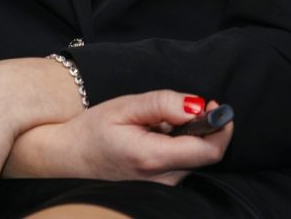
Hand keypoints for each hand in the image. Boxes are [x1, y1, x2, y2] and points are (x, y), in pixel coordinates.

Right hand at [4, 91, 232, 184]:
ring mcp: (164, 187)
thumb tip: (197, 105)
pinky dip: (176, 145)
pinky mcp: (162, 187)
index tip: (216, 106)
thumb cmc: (93, 129)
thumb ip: (163, 104)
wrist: (70, 156)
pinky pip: (182, 163)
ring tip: (154, 124)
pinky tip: (152, 137)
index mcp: (154, 158)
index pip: (209, 151)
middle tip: (175, 108)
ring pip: (193, 157)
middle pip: (204, 152)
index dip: (220, 128)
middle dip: (200, 127)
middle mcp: (164, 179)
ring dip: (186, 135)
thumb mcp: (125, 106)